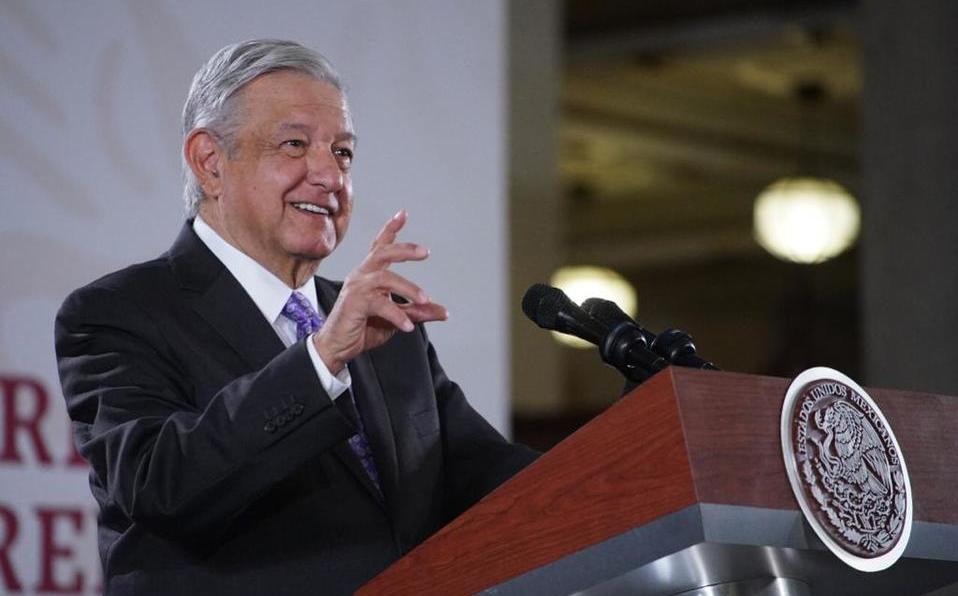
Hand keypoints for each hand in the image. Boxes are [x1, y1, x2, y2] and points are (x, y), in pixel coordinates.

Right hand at [314, 210, 447, 372]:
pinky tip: (408, 326)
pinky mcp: (354, 303)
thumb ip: (418, 312)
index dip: (391, 229)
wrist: (337, 347)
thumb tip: (444, 312)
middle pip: (383, 252)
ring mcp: (357, 288)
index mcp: (370, 274)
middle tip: (425, 252)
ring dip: (409, 288)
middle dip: (405, 249)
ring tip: (425, 300)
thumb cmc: (363, 328)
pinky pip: (381, 304)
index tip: (403, 213)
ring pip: (386, 279)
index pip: (380, 246)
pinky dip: (397, 315)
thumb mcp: (397, 318)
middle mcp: (362, 276)